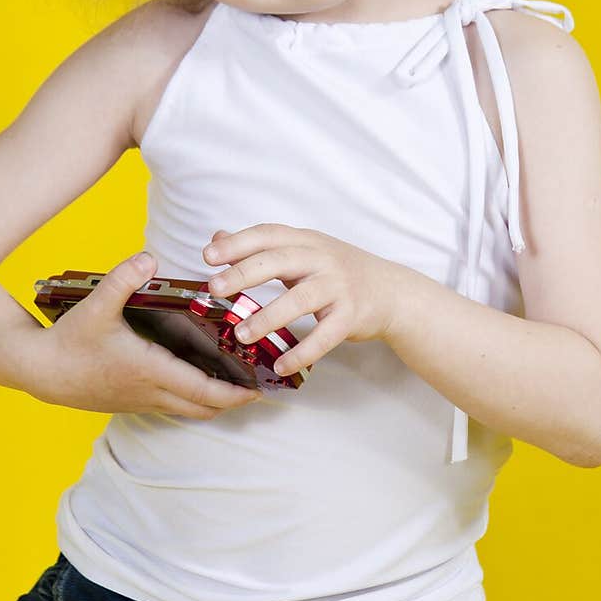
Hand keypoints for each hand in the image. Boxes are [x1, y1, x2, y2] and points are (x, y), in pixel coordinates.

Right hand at [24, 252, 263, 416]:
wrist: (38, 370)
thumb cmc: (68, 341)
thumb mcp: (96, 305)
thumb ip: (123, 279)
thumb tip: (149, 257)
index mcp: (149, 371)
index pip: (203, 391)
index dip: (235, 393)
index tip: (259, 388)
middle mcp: (149, 392)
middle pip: (203, 408)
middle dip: (233, 401)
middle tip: (257, 387)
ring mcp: (139, 401)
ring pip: (188, 410)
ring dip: (213, 402)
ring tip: (235, 383)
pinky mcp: (129, 401)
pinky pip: (172, 406)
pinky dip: (192, 399)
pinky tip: (197, 380)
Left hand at [202, 224, 405, 375]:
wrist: (393, 291)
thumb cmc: (339, 271)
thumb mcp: (303, 251)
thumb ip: (262, 246)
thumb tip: (217, 237)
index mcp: (305, 241)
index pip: (268, 235)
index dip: (237, 243)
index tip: (207, 255)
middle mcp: (322, 258)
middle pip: (279, 262)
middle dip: (244, 274)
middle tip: (215, 289)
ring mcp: (338, 286)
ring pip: (299, 300)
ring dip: (268, 317)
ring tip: (241, 334)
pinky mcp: (352, 315)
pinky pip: (325, 335)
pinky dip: (303, 352)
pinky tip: (282, 366)